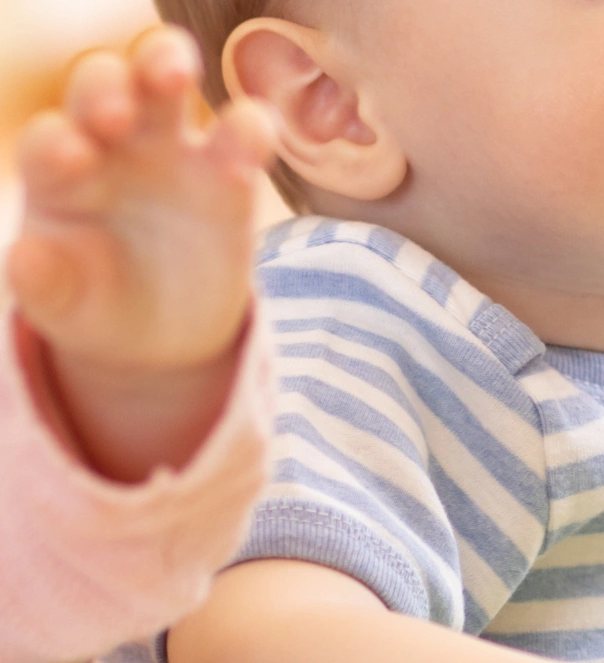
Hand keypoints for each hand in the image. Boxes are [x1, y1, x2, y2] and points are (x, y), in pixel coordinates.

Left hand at [9, 28, 272, 373]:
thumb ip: (45, 285)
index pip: (48, 139)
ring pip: (162, 77)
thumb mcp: (68, 308)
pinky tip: (248, 148)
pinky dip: (250, 128)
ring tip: (174, 74)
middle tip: (116, 113)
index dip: (57, 141)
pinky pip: (243, 133)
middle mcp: (109, 147)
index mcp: (58, 176)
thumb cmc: (101, 306)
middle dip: (104, 86)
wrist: (164, 329)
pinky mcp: (228, 174)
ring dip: (165, 62)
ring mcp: (170, 151)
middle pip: (100, 84)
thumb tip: (24, 260)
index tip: (74, 160)